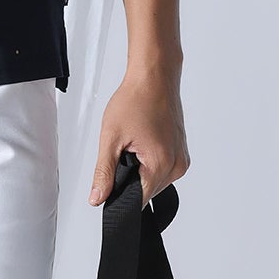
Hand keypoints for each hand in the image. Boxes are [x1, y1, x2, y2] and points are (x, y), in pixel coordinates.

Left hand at [88, 66, 190, 206]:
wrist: (154, 77)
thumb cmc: (136, 98)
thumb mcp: (111, 138)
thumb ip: (104, 173)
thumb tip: (97, 198)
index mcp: (161, 164)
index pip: (137, 200)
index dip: (119, 195)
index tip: (113, 177)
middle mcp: (176, 165)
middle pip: (145, 191)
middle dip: (129, 178)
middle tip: (124, 149)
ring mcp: (181, 159)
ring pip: (153, 181)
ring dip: (140, 169)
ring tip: (136, 141)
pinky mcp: (181, 153)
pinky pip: (161, 169)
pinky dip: (149, 161)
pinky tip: (144, 141)